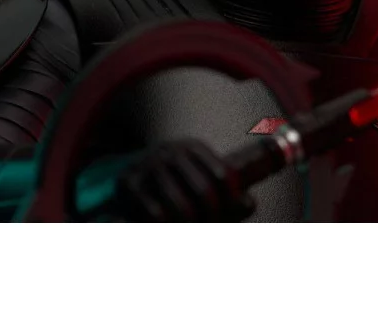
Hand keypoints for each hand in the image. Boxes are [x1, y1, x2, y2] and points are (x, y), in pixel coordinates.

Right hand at [113, 139, 255, 222]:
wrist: (129, 178)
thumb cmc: (173, 183)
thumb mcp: (201, 180)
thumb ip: (229, 194)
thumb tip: (249, 204)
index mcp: (193, 147)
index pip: (223, 175)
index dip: (231, 202)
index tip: (227, 216)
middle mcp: (171, 151)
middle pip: (205, 192)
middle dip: (212, 218)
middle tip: (210, 227)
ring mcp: (148, 165)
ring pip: (182, 207)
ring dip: (192, 227)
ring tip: (194, 231)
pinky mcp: (129, 183)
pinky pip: (157, 215)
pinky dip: (169, 229)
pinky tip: (172, 229)